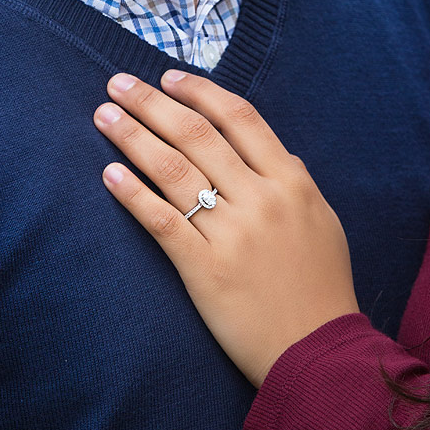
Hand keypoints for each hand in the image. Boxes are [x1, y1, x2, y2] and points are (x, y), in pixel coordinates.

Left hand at [93, 71, 359, 387]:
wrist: (319, 352)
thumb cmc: (322, 288)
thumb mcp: (324, 223)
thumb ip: (299, 182)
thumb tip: (280, 152)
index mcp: (292, 181)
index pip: (240, 118)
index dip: (200, 92)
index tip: (169, 77)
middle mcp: (261, 198)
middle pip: (198, 134)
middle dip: (152, 103)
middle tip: (118, 83)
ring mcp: (232, 232)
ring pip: (174, 169)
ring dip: (133, 136)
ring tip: (104, 115)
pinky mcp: (205, 269)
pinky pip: (162, 220)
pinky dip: (133, 193)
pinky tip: (109, 173)